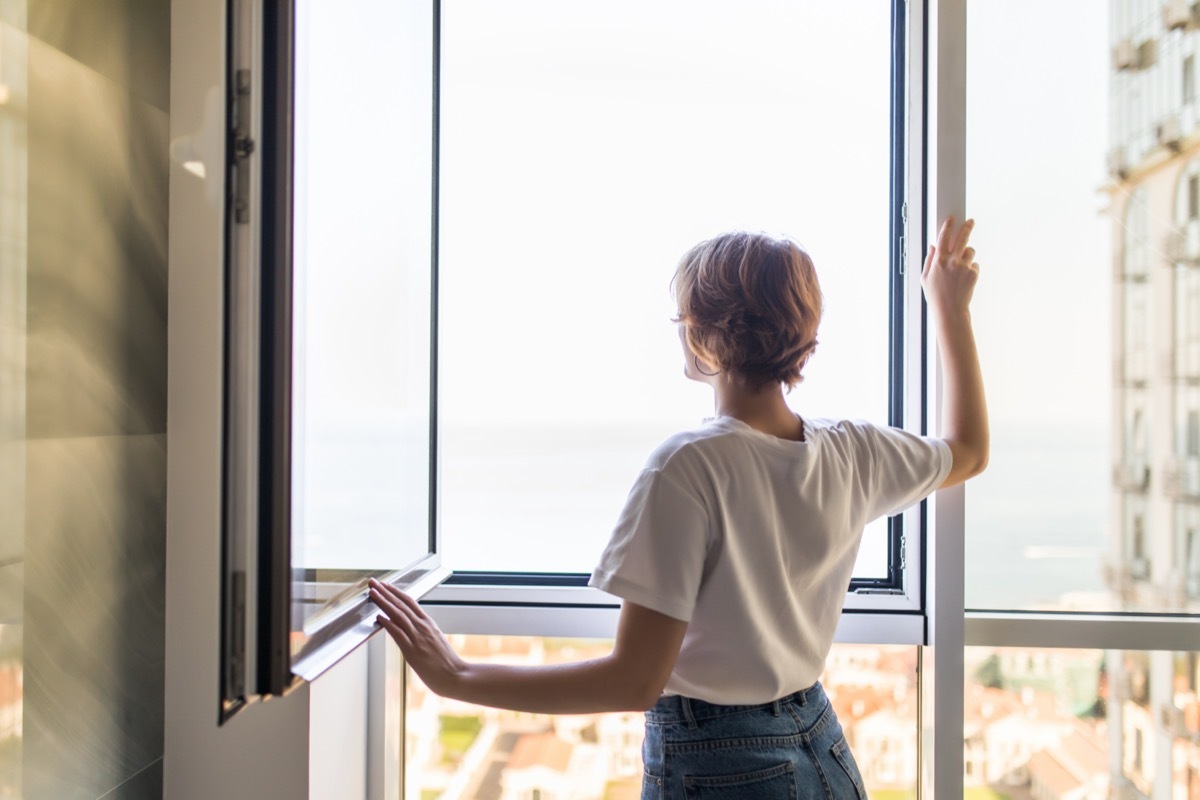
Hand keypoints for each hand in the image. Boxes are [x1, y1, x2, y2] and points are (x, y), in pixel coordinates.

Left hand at [369, 578, 465, 695]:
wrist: (456, 676)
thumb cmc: (446, 662)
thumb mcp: (435, 641)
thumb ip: (423, 633)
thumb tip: (411, 630)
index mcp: (428, 623)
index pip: (410, 602)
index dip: (396, 592)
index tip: (385, 585)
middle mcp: (423, 627)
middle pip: (401, 604)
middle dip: (385, 591)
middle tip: (372, 582)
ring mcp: (418, 637)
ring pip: (398, 614)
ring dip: (383, 602)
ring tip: (372, 592)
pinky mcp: (413, 651)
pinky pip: (398, 633)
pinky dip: (388, 624)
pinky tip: (378, 617)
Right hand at [921, 216, 978, 318]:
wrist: (950, 310)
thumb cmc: (935, 295)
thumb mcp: (925, 278)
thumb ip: (929, 260)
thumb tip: (933, 246)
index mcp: (938, 261)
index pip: (943, 238)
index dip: (948, 226)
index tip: (952, 220)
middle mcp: (952, 261)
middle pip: (962, 238)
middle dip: (967, 227)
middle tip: (971, 221)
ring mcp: (964, 267)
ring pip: (970, 251)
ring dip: (967, 255)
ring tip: (961, 267)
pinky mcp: (973, 273)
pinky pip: (974, 265)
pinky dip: (971, 269)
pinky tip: (964, 279)